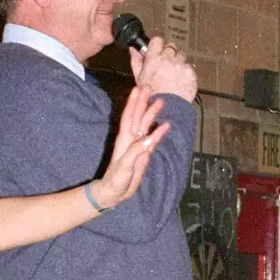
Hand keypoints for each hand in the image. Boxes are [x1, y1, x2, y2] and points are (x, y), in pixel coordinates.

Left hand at [91, 87, 168, 207]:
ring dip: (151, 113)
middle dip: (143, 102)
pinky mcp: (143, 154)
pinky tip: (165, 125)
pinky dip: (159, 132)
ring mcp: (137, 145)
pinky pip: (152, 139)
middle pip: (137, 116)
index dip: (133, 103)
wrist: (114, 193)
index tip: (138, 89)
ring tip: (160, 101)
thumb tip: (151, 138)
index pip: (129, 117)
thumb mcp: (125, 166)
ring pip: (145, 125)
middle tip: (149, 87)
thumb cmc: (116, 180)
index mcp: (124, 139)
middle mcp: (131, 139)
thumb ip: (137, 151)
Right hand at [129, 35, 197, 101]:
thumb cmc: (152, 95)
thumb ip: (136, 61)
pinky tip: (181, 80)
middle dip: (169, 54)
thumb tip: (133, 49)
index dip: (158, 45)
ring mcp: (179, 65)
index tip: (159, 50)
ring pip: (181, 55)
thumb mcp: (139, 78)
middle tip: (167, 66)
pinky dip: (186, 72)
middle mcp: (167, 59)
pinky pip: (189, 66)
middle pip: (171, 46)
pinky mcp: (189, 71)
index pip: (157, 41)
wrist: (167, 109)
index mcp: (153, 59)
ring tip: (174, 74)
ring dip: (178, 62)